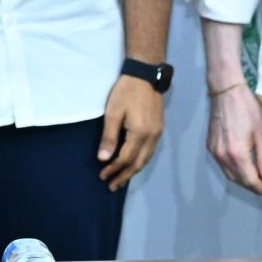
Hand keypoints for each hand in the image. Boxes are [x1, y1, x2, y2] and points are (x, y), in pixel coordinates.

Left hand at [97, 74, 165, 190]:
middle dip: (124, 176)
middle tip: (112, 186)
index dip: (113, 169)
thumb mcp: (113, 112)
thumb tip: (103, 159)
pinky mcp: (159, 129)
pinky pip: (150, 152)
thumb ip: (109, 137)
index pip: (125, 158)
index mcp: (140, 133)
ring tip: (122, 180)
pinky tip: (134, 164)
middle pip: (138, 163)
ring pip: (146, 159)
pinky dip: (141, 161)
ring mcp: (158, 134)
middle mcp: (152, 137)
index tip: (102, 176)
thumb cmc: (126, 91)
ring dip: (133, 171)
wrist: (146, 75)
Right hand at [205, 83, 261, 197]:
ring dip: (244, 182)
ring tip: (259, 183)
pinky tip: (245, 170)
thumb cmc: (247, 107)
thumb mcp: (261, 132)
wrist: (226, 90)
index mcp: (237, 154)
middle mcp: (223, 156)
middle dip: (254, 188)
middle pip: (240, 181)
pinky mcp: (211, 147)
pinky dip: (235, 172)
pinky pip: (224, 167)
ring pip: (230, 175)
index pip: (251, 181)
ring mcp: (214, 152)